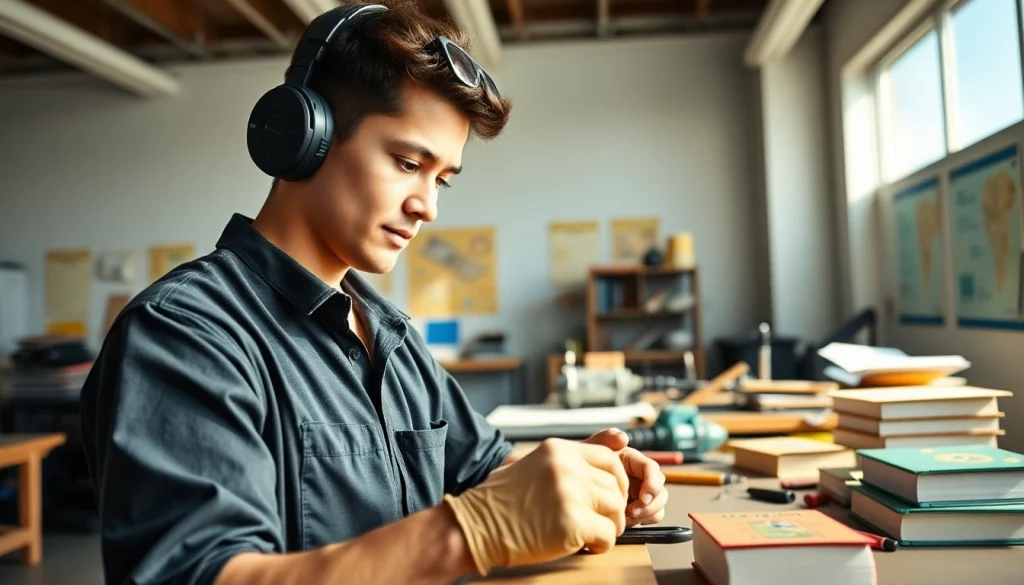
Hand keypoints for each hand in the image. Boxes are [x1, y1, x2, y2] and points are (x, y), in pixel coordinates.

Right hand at [442, 438, 629, 575]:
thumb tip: (621, 440)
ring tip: (588, 533)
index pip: (609, 458)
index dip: (615, 481)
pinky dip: (600, 545)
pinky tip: (583, 545)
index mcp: (559, 449)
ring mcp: (571, 493)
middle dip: (612, 507)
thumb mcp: (537, 465)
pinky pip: (608, 535)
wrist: (475, 526)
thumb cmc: (502, 501)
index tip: (608, 497)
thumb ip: (573, 459)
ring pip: (616, 510)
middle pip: (615, 486)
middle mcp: (567, 466)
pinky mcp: (573, 523)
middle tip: (597, 520)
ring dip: (608, 526)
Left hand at [583, 429, 666, 525]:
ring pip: (658, 506)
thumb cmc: (580, 463)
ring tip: (625, 519)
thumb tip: (623, 438)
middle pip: (660, 490)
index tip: (642, 498)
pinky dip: (641, 522)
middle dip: (650, 504)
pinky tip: (623, 522)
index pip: (652, 469)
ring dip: (646, 514)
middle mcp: (640, 476)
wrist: (571, 484)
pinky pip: (649, 518)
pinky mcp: (637, 509)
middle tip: (632, 514)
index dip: (652, 484)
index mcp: (632, 460)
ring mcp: (639, 494)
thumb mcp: (589, 448)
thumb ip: (605, 439)